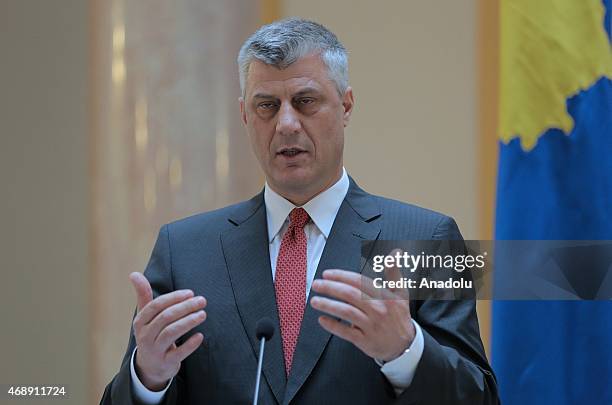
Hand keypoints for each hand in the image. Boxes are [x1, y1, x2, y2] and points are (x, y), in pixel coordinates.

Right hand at [129, 272, 206, 390]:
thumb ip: (143, 294)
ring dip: (188, 322)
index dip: (174, 298)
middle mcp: (145, 336)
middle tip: (202, 301)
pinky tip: (200, 336)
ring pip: (171, 333)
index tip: (190, 293)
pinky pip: (178, 353)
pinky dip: (189, 345)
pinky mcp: (165, 363)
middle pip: (166, 317)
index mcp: (141, 321)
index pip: (156, 306)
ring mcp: (154, 350)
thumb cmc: (151, 333)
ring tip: (203, 314)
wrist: (149, 367)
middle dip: (185, 307)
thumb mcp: (145, 316)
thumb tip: (134, 273)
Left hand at [310, 269, 414, 361]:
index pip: (359, 281)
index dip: (341, 276)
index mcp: (384, 296)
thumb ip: (394, 272)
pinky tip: (322, 320)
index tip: (327, 274)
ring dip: (328, 305)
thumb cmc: (398, 316)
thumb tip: (395, 252)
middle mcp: (378, 309)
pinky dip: (332, 325)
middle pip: (350, 295)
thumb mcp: (401, 292)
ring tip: (315, 301)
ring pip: (346, 312)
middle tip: (316, 284)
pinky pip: (345, 332)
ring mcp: (371, 325)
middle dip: (330, 288)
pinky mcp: (365, 340)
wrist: (405, 345)